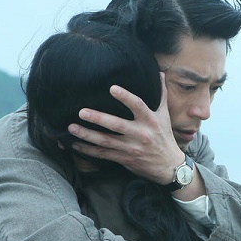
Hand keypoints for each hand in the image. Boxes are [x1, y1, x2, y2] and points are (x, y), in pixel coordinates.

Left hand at [67, 73, 183, 184]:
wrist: (169, 166)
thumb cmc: (164, 137)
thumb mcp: (164, 116)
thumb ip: (161, 95)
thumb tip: (159, 74)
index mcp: (150, 120)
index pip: (138, 106)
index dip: (125, 97)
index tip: (112, 88)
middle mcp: (140, 134)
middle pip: (116, 125)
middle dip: (98, 118)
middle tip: (82, 112)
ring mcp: (131, 148)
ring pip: (106, 141)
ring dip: (87, 135)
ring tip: (72, 128)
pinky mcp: (124, 158)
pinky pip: (103, 154)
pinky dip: (88, 150)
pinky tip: (76, 144)